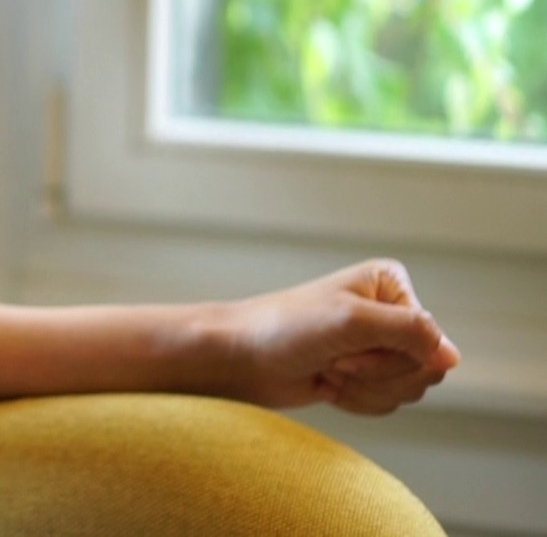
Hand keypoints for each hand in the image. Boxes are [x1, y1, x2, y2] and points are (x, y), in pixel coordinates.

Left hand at [212, 259, 460, 414]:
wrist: (240, 357)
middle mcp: (391, 313)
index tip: (345, 345)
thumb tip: (451, 357)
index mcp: (392, 286)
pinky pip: (386, 404)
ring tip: (327, 369)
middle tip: (334, 359)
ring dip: (363, 390)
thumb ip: (409, 332)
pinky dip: (355, 401)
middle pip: (425, 370)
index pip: (430, 341)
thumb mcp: (351, 321)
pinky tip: (326, 384)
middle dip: (376, 376)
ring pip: (408, 391)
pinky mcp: (364, 374)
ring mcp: (379, 346)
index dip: (390, 356)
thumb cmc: (284, 328)